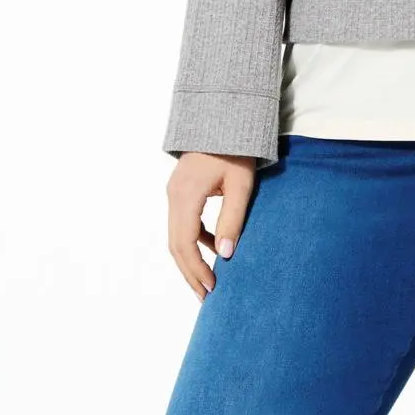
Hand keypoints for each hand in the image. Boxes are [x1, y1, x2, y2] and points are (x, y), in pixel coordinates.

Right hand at [166, 151, 256, 300]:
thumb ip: (232, 219)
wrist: (225, 118)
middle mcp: (173, 195)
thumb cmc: (237, 149)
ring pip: (176, 234)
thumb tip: (226, 256)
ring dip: (191, 258)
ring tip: (208, 279)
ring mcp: (174, 191)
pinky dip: (194, 239)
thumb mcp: (240, 185)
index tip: (212, 288)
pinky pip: (182, 221)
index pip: (184, 243)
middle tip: (206, 296)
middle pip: (175, 244)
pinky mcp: (181, 189)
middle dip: (190, 272)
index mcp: (186, 195)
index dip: (196, 269)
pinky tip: (213, 247)